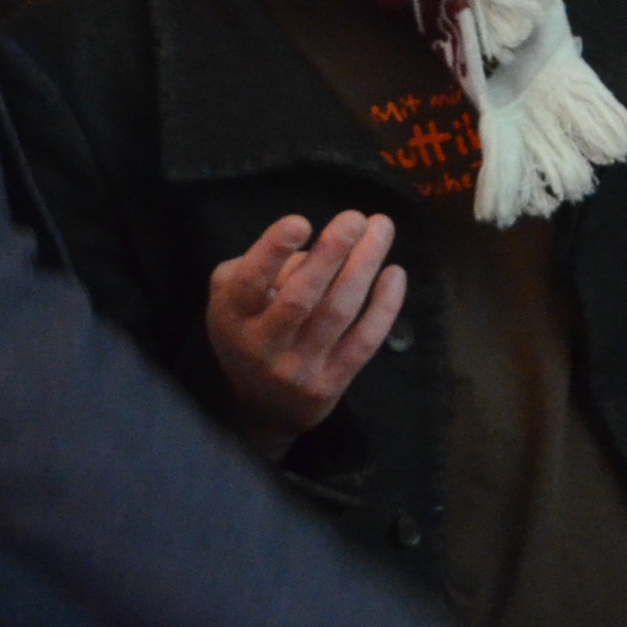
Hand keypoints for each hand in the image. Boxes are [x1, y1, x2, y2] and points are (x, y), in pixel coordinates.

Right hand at [205, 211, 405, 450]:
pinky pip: (364, 342)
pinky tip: (395, 273)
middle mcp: (262, 346)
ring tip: (381, 228)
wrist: (261, 408)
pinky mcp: (331, 384)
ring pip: (337, 312)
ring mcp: (299, 369)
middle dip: (331, 253)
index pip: (250, 283)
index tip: (301, 221)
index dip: (273, 251)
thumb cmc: (249, 330)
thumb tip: (314, 248)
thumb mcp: (231, 297)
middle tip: (355, 218)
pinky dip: (384, 306)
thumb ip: (259, 265)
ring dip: (364, 266)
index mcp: (232, 315)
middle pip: (300, 298)